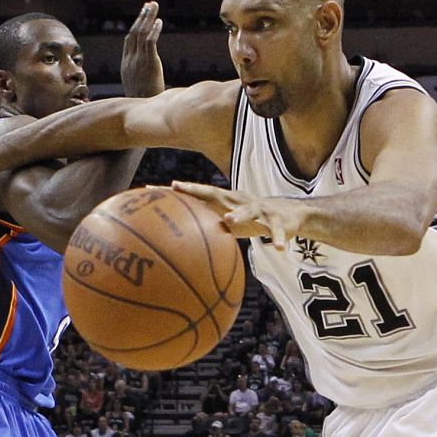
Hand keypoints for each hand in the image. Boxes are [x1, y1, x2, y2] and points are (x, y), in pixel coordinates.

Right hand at [120, 1, 163, 98]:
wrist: (143, 110)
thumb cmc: (144, 103)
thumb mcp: (138, 89)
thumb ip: (141, 79)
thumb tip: (149, 77)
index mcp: (126, 65)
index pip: (129, 41)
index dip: (136, 27)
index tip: (142, 17)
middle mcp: (130, 60)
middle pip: (134, 33)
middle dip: (142, 17)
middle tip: (149, 5)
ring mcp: (138, 61)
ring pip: (141, 34)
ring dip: (148, 18)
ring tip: (153, 6)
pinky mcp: (148, 63)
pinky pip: (150, 42)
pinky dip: (154, 30)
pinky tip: (159, 21)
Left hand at [172, 181, 305, 249]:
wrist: (288, 214)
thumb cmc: (251, 220)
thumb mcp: (227, 224)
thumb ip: (207, 229)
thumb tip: (181, 248)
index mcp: (224, 202)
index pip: (194, 195)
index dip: (172, 193)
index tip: (148, 191)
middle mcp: (237, 201)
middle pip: (214, 192)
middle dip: (195, 190)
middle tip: (176, 187)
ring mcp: (258, 208)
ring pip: (247, 210)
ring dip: (238, 214)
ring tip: (230, 220)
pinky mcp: (277, 221)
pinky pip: (276, 231)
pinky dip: (277, 239)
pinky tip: (280, 250)